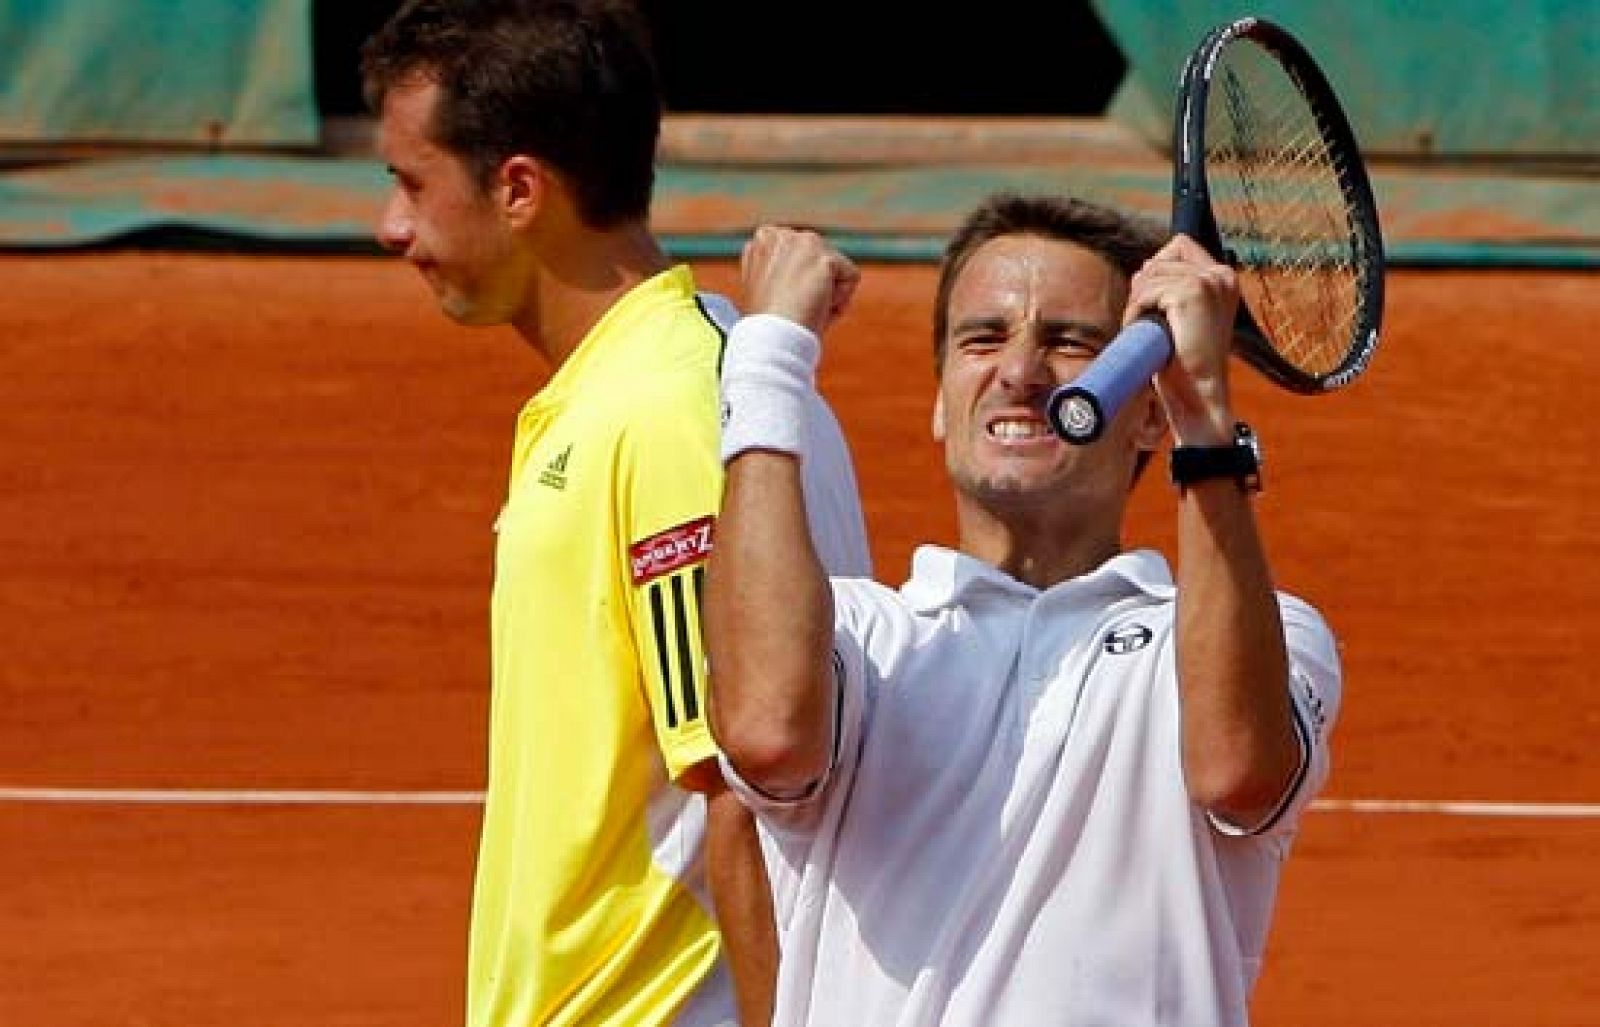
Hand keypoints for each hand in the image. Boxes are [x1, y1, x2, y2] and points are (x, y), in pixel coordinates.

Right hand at [740, 225, 859, 335]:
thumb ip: (784, 269)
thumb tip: (813, 268)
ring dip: (828, 294)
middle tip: (795, 307)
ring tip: (805, 307)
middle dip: (817, 287)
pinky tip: (817, 308)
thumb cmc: (770, 324)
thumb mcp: (769, 289)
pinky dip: (840, 300)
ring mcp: (802, 242)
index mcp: (765, 239)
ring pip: (838, 269)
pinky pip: (851, 278)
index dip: (800, 285)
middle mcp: (782, 234)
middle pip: (825, 261)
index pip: (806, 257)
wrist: (771, 338)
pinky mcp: (823, 257)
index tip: (782, 301)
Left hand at [1126, 233, 1240, 444]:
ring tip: (1145, 329)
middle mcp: (1221, 275)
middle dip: (1144, 287)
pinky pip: (1146, 292)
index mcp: (1224, 279)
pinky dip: (1136, 312)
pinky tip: (1144, 331)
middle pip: (1160, 258)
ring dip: (1138, 302)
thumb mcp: (1184, 317)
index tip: (1153, 300)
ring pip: (1150, 274)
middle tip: (1145, 318)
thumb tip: (1143, 268)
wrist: (1198, 393)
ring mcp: (1208, 282)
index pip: (1180, 246)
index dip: (1157, 268)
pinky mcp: (1191, 292)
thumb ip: (1173, 289)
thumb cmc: (1187, 362)